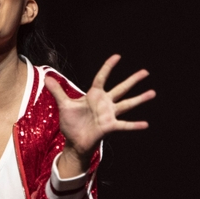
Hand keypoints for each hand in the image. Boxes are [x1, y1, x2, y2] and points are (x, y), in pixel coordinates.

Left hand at [46, 55, 154, 176]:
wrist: (74, 142)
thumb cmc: (71, 123)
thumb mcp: (64, 105)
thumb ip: (57, 91)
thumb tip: (47, 78)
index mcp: (94, 95)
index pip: (102, 77)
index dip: (108, 67)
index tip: (117, 56)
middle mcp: (104, 103)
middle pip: (121, 88)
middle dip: (133, 80)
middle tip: (146, 72)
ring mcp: (109, 114)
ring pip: (127, 104)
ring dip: (140, 99)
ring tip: (152, 93)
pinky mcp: (110, 127)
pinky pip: (124, 125)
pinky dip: (134, 125)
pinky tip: (145, 124)